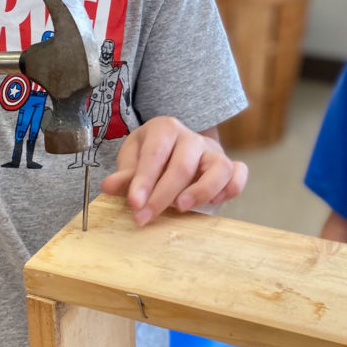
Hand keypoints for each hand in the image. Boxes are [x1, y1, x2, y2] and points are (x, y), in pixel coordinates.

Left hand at [100, 117, 247, 225]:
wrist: (175, 147)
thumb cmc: (151, 155)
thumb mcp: (133, 159)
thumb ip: (124, 175)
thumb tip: (107, 187)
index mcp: (164, 128)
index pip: (154, 155)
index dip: (143, 181)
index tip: (134, 204)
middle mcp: (191, 137)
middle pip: (182, 165)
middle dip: (162, 195)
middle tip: (144, 218)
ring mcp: (213, 151)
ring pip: (218, 168)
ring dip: (201, 191)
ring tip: (181, 209)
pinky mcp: (229, 165)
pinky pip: (238, 174)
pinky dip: (231, 189)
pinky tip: (213, 204)